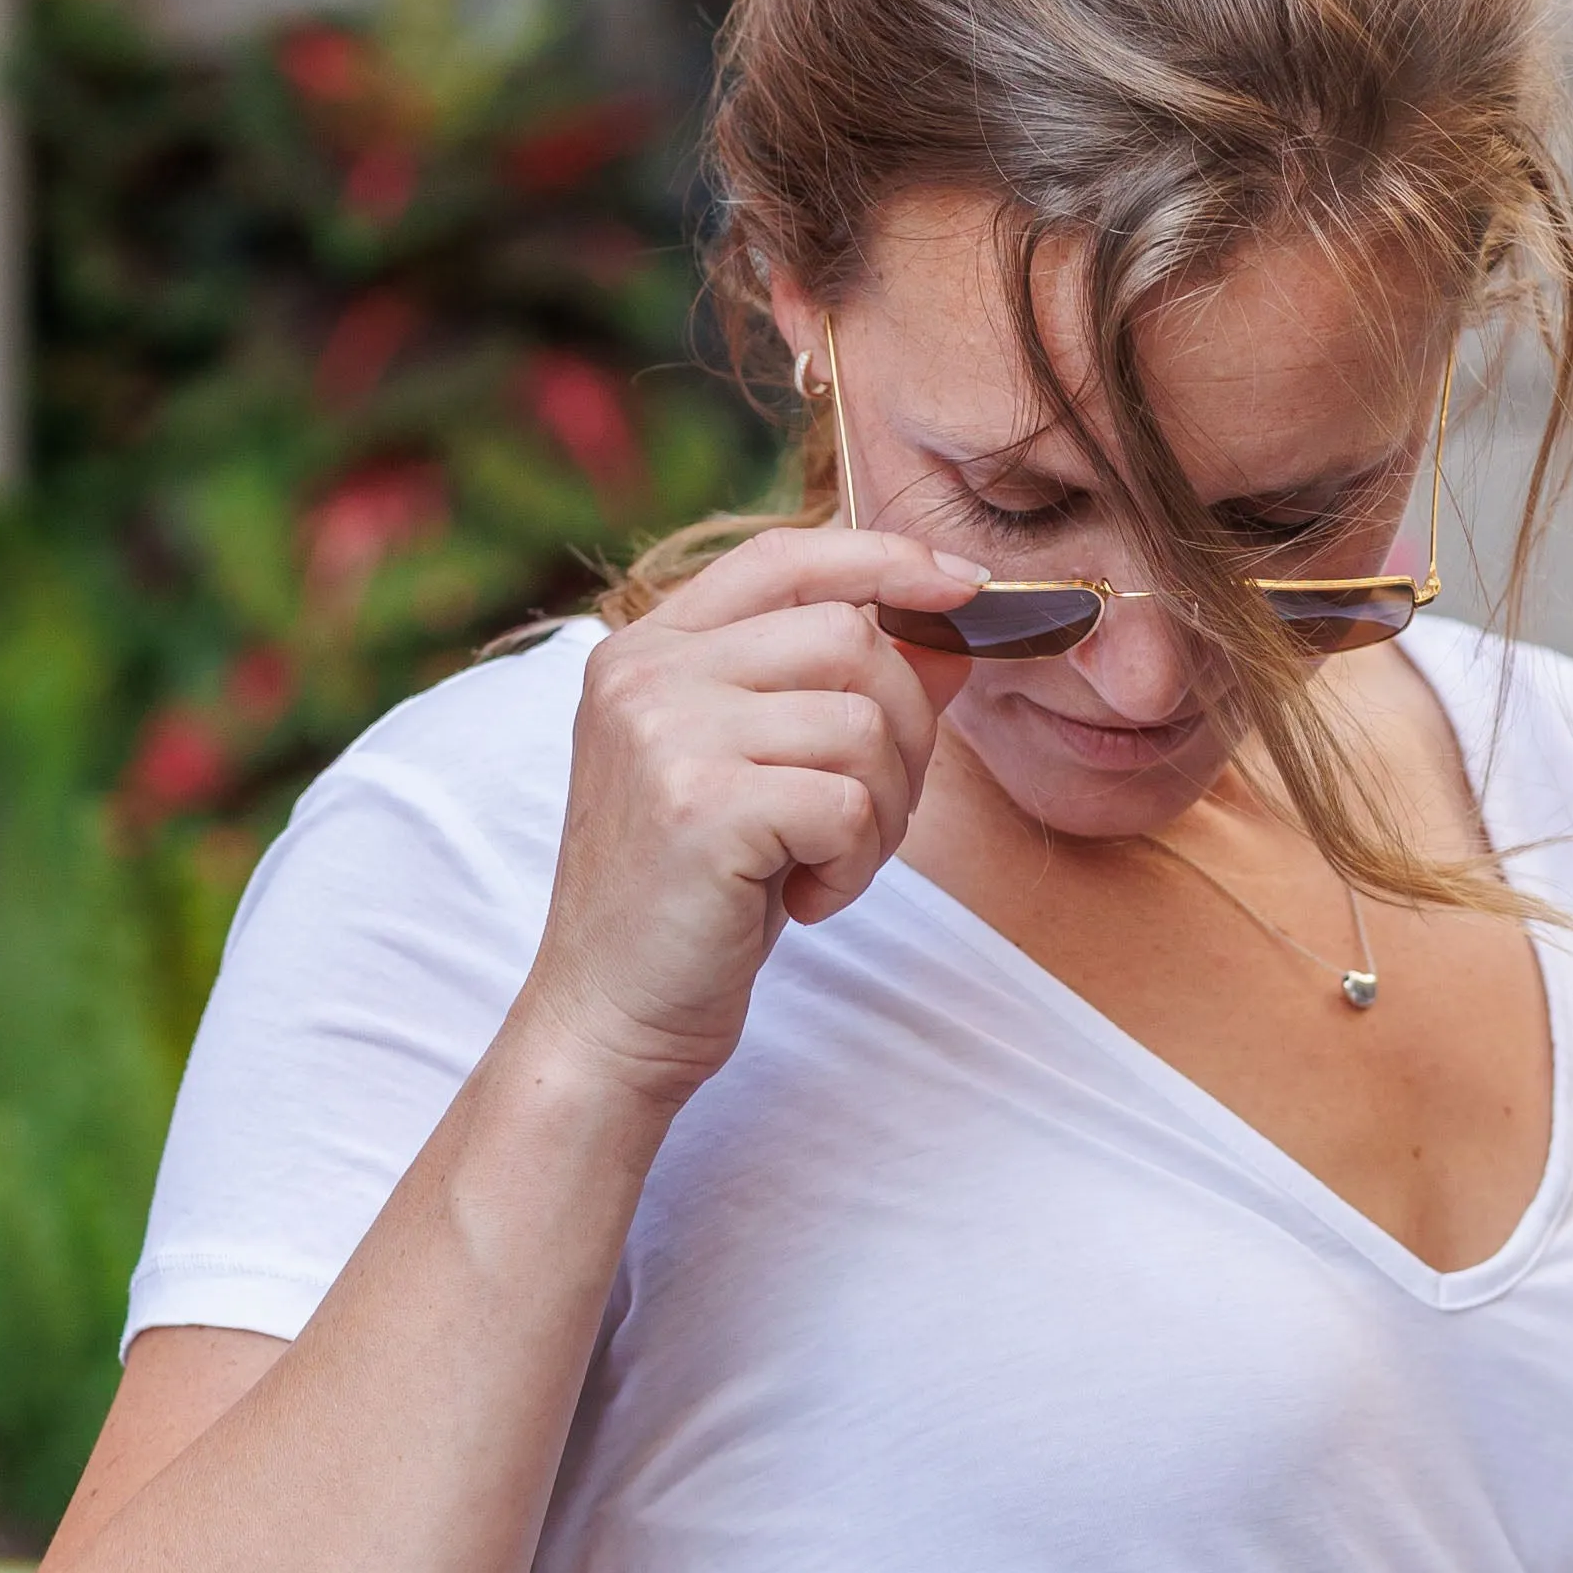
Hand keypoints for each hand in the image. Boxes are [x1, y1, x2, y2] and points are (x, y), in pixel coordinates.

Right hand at [521, 523, 982, 1111]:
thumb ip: (838, 694)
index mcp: (648, 649)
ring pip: (863, 723)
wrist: (609, 1017)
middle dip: (903, 730)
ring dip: (882, 811)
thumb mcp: (762, 776)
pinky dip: (855, 865)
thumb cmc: (692, 900)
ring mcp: (665, 733)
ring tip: (825, 863)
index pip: (785, 556)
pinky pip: (849, 803)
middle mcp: (645, 673)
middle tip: (867, 815)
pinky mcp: (700, 806)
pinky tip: (803, 898)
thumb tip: (951, 635)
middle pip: (849, 638)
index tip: (963, 590)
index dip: (886, 560)